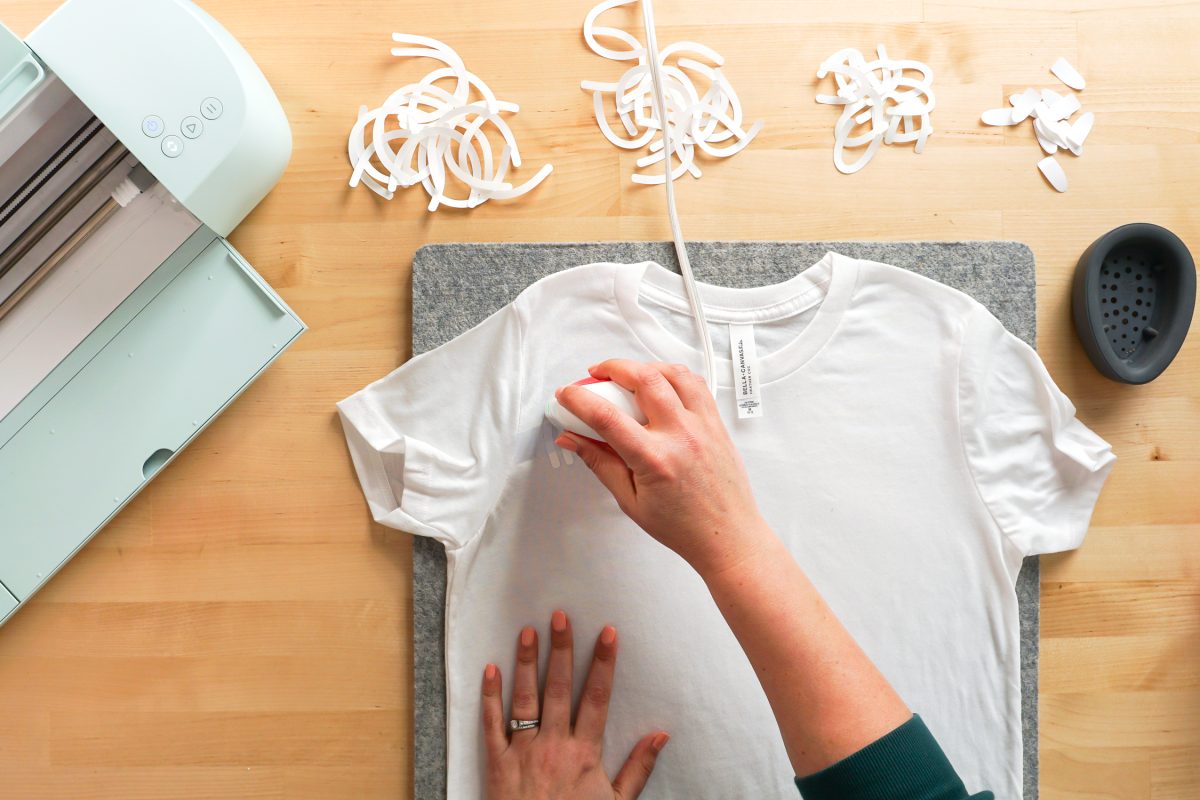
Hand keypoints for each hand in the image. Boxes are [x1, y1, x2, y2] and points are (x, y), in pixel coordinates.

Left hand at [481, 610, 667, 799]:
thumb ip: (638, 768)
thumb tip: (660, 735)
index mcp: (584, 753)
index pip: (597, 698)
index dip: (604, 663)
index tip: (608, 632)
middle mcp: (553, 745)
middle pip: (559, 688)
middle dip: (561, 649)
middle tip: (560, 615)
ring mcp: (522, 751)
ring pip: (525, 698)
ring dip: (525, 662)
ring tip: (527, 630)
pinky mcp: (496, 763)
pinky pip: (491, 724)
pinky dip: (489, 696)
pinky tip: (490, 669)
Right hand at [554, 359, 770, 576]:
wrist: (728, 536)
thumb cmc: (684, 526)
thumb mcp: (630, 501)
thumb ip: (599, 463)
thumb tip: (572, 439)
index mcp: (655, 459)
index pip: (607, 417)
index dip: (579, 400)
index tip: (566, 394)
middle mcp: (681, 436)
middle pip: (643, 379)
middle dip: (613, 367)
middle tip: (596, 375)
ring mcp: (702, 426)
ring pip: (673, 373)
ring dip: (645, 366)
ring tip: (628, 374)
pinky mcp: (716, 423)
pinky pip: (696, 384)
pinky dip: (673, 375)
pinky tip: (660, 382)